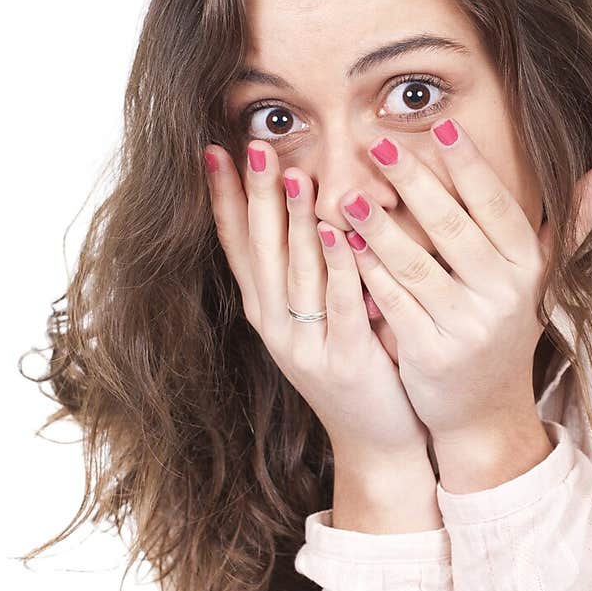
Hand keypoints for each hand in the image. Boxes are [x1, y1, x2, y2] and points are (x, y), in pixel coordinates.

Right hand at [203, 139, 431, 462]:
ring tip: (295, 173)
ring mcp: (308, 347)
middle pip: (262, 252)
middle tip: (255, 146)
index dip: (225, 200)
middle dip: (256, 197)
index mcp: (267, 314)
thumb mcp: (319, 321)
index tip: (214, 151)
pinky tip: (341, 232)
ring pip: (298, 273)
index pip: (238, 247)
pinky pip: (341, 305)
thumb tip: (304, 205)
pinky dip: (340, 267)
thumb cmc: (355, 373)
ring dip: (295, 221)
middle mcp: (278, 328)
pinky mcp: (346, 362)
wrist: (376, 444)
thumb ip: (309, 272)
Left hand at [332, 119, 591, 442]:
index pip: (496, 205)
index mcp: (528, 269)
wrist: (484, 410)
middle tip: (376, 143)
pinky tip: (343, 245)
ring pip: (415, 265)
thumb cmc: (507, 330)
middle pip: (451, 228)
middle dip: (413, 182)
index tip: (440, 126)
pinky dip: (367, 273)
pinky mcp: (430, 354)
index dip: (469, 166)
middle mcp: (503, 297)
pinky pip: (393, 303)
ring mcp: (467, 328)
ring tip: (350, 194)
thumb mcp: (543, 280)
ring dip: (378, 226)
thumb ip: (569, 224)